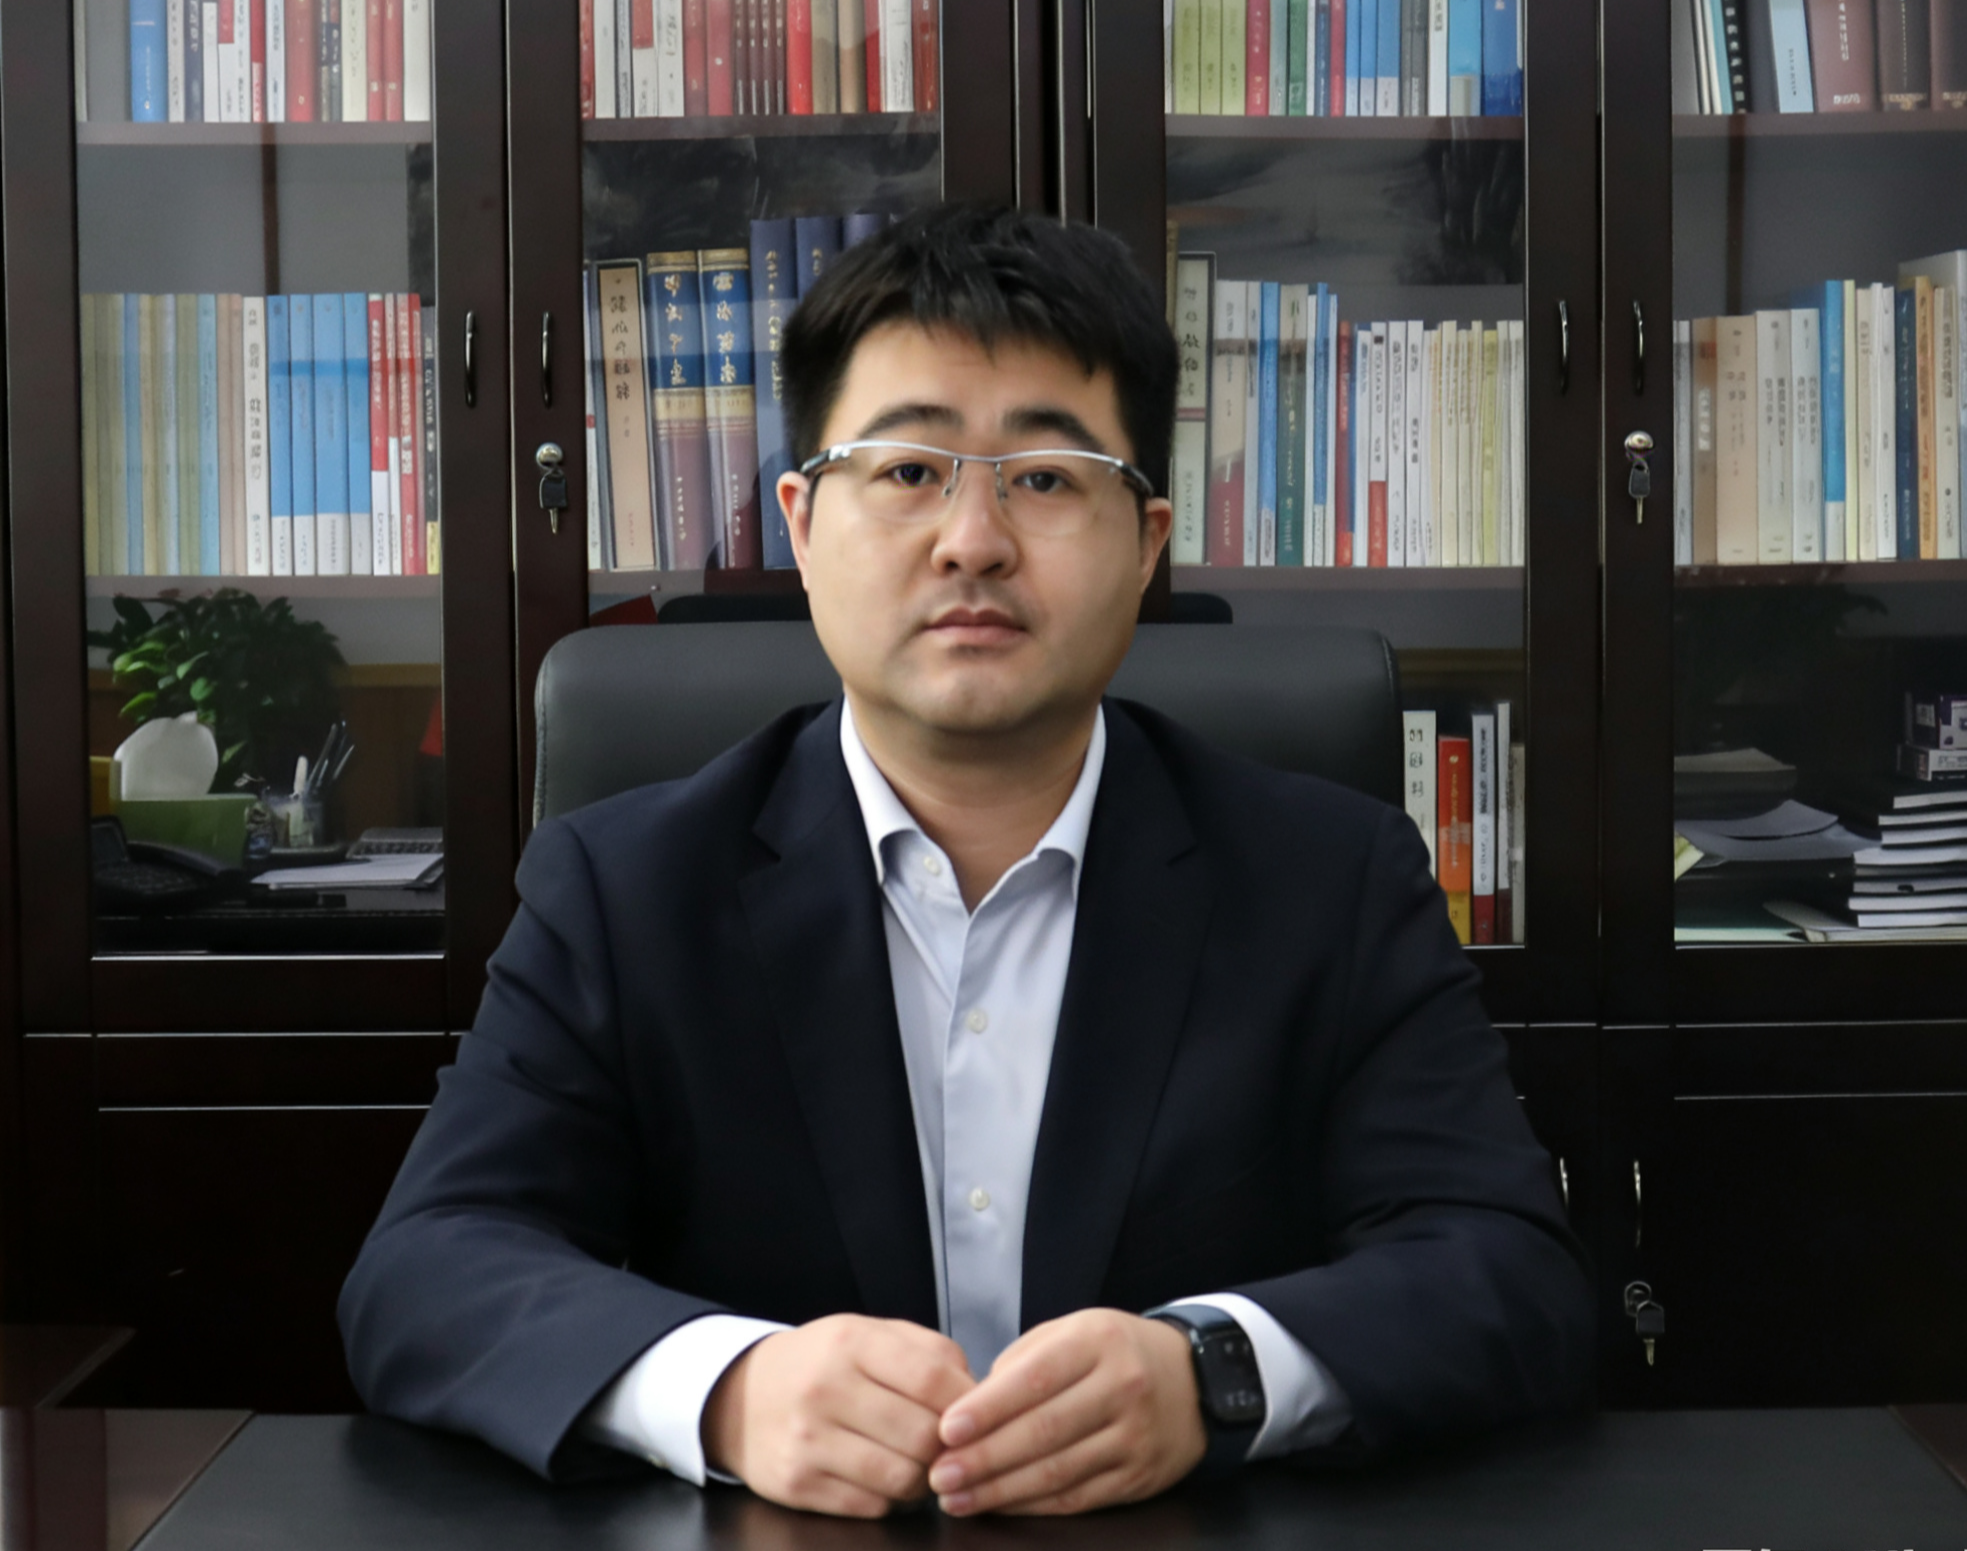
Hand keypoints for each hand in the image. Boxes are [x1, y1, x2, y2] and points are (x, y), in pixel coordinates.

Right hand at [701, 1314, 974, 1517]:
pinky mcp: (796, 1485)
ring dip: (921, 1477)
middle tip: (945, 1444)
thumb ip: (929, 1352)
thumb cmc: (823, 1364)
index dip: (968, 1404)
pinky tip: (879, 1475)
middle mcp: (825, 1389)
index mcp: (850, 1343)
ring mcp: (807, 1441)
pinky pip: (871, 1506)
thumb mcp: (869, 1335)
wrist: (739, 1396)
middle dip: (946, 1446)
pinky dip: (887, 1498)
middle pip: (922, 1435)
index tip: (978, 1414)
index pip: (932, 1379)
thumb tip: (978, 1394)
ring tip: (914, 1460)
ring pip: (901, 1478)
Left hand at [927, 1308, 1207, 1515]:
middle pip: (1043, 1431)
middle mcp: (1121, 1387)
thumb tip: (970, 1405)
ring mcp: (1134, 1436)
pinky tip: (999, 1505)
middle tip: (938, 1475)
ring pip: (1057, 1472)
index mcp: (1097, 1342)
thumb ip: (1023, 1361)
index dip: (987, 1409)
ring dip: (1000, 1490)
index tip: (945, 1430)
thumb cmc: (1116, 1352)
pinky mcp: (1138, 1477)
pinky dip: (1032, 1506)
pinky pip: (1077, 1498)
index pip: (1034, 1379)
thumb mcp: (1074, 1331)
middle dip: (983, 1458)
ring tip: (956, 1498)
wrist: (1195, 1380)